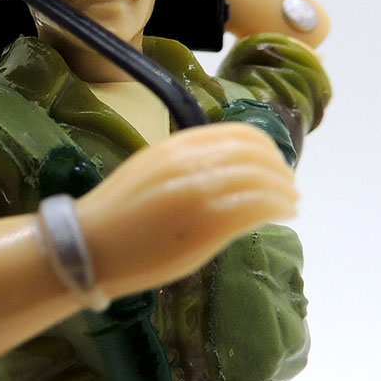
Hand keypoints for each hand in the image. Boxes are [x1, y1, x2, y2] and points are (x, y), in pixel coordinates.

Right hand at [75, 122, 296, 298]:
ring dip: (284, 191)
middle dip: (280, 170)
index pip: (239, 134)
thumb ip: (185, 164)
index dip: (265, 149)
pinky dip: (279, 208)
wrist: (90, 246)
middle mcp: (192, 162)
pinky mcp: (209, 223)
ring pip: (263, 180)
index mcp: (176, 146)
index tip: (274, 165)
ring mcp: (201, 192)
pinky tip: (283, 216)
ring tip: (290, 204)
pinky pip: (259, 206)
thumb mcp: (149, 171)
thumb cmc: (116, 216)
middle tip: (287, 187)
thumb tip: (224, 170)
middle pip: (257, 155)